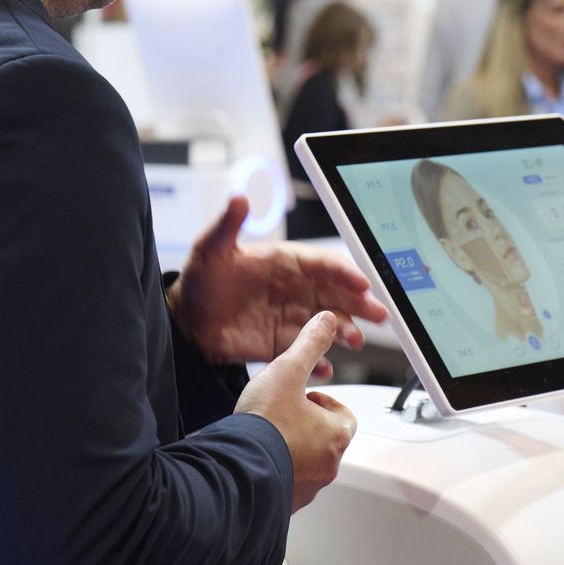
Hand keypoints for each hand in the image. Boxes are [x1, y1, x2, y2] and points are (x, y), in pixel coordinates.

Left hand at [169, 196, 388, 364]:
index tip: (362, 281)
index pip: (323, 264)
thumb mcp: (210, 249)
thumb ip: (228, 224)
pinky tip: (328, 368)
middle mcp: (295, 289)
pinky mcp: (283, 344)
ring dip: (346, 330)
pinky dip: (320, 361)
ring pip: (329, 322)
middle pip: (336, 293)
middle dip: (360, 302)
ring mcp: (292, 317)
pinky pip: (308, 352)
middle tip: (378, 313)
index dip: (344, 272)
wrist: (185, 323)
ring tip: (355, 339)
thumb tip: (239, 196)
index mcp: (286, 262)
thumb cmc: (198, 281)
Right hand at [235, 312, 357, 512]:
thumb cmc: (263, 426)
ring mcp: (308, 487)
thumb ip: (309, 345)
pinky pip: (286, 482)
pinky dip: (276, 469)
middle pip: (325, 437)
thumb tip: (326, 322)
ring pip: (306, 461)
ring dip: (291, 448)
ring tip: (267, 435)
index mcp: (337, 435)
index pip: (343, 413)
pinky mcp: (285, 502)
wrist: (232, 470)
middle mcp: (328, 465)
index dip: (321, 400)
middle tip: (280, 414)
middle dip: (305, 424)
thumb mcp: (287, 372)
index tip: (302, 397)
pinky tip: (257, 456)